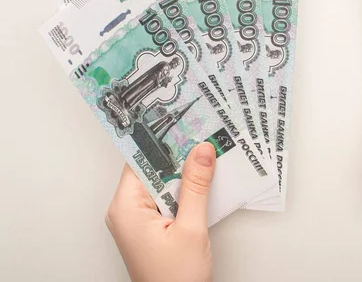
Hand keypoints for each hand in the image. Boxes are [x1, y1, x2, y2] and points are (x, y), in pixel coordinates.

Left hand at [105, 143, 215, 281]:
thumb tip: (201, 151)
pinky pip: (167, 199)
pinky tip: (202, 184)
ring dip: (184, 175)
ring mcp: (139, 220)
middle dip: (179, 156)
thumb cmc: (175, 280)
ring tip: (208, 159)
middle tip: (203, 137)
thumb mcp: (191, 228)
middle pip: (152, 170)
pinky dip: (184, 191)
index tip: (182, 123)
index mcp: (126, 209)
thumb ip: (196, 187)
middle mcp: (127, 212)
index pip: (140, 161)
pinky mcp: (151, 227)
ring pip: (162, 184)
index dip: (162, 140)